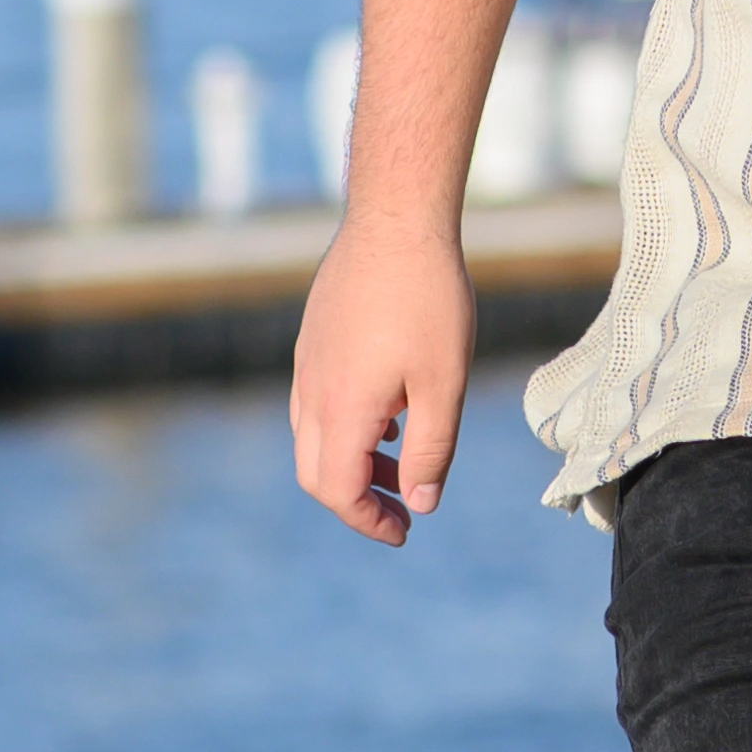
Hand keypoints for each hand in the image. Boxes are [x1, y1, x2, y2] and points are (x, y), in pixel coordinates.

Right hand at [286, 218, 477, 544]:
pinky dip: (346, 429)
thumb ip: (431, 450)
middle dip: (358, 501)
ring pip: (314, 438)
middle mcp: (313, 391)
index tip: (404, 531)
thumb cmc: (428, 300)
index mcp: (343, 409)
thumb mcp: (444, 382)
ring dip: (353, 464)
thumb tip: (421, 502)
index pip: (338, 491)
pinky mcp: (313, 340)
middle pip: (317, 473)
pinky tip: (390, 413)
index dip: (369, 522)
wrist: (396, 221)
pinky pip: (317, 404)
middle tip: (404, 509)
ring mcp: (308, 364)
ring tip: (403, 463)